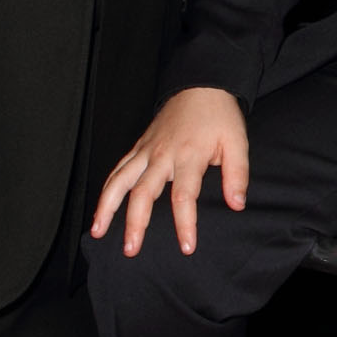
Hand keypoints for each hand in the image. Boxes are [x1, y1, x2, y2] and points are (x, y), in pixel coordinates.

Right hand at [91, 88, 249, 255]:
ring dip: (107, 207)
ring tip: (98, 232)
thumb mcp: (237, 142)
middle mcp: (161, 155)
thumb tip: (237, 204)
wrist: (200, 87)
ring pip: (120, 180)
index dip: (185, 223)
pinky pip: (117, 170)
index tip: (186, 246)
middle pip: (143, 193)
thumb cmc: (219, 116)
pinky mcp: (138, 148)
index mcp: (188, 155)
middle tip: (131, 250)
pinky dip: (106, 189)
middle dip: (135, 223)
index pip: (184, 196)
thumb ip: (237, 175)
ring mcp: (146, 151)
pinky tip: (100, 209)